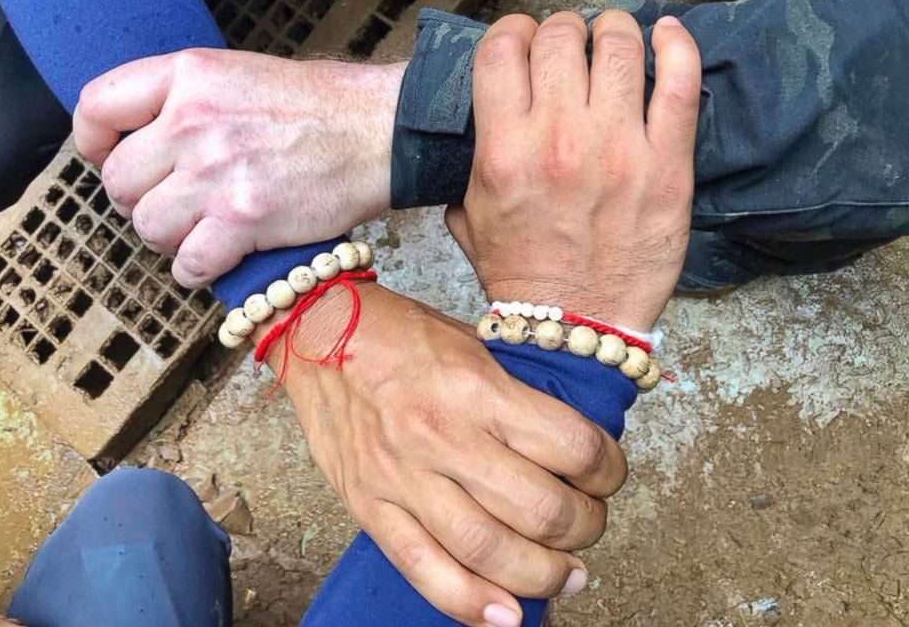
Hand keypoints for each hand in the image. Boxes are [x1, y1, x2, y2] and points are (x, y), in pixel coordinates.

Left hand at [73, 50, 404, 287]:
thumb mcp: (238, 72)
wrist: (379, 131)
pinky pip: (187, 265)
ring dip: (169, 237)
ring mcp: (215, 174)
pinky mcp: (243, 222)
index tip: (107, 156)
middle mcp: (192, 123)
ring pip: (147, 228)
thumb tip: (139, 138)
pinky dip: (197, 269)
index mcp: (188, 76)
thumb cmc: (318, 106)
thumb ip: (183, 98)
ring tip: (202, 228)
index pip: (96, 107)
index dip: (93, 142)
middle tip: (173, 201)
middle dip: (139, 199)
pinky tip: (219, 254)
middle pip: (117, 183)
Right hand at [267, 283, 627, 626]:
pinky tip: (506, 615)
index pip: (572, 446)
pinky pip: (424, 569)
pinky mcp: (368, 505)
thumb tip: (567, 450)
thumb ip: (517, 397)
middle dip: (585, 528)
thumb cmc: (400, 333)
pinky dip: (470, 603)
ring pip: (489, 551)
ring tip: (565, 575)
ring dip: (543, 574)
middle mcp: (443, 436)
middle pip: (541, 510)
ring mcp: (402, 477)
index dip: (609, 469)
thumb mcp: (473, 344)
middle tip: (590, 524)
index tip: (609, 473)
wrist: (316, 329)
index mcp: (476, 388)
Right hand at [446, 11, 701, 330]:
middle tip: (568, 49)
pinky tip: (668, 34)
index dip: (512, 32)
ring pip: (618, 44)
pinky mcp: (668, 164)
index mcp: (504, 151)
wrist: (577, 325)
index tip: (523, 42)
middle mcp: (559, 139)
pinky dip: (677, 44)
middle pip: (559, 36)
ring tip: (611, 41)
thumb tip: (489, 119)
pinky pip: (680, 81)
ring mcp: (619, 148)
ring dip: (612, 30)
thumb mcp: (469, 217)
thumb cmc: (523, 275)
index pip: (503, 48)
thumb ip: (472, 160)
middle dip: (560, 31)